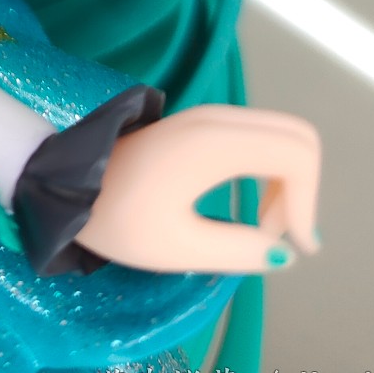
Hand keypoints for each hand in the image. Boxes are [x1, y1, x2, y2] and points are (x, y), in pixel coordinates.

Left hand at [74, 104, 319, 273]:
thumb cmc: (116, 215)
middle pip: (297, 135)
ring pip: (280, 135)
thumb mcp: (179, 247)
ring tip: (262, 230)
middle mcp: (218, 119)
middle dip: (302, 189)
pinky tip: (251, 209)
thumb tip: (285, 254)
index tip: (294, 247)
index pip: (297, 153)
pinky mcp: (202, 126)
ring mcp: (209, 118)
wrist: (66, 183)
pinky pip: (258, 138)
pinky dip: (270, 171)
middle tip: (278, 236)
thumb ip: (239, 251)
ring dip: (286, 182)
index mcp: (215, 142)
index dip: (307, 202)